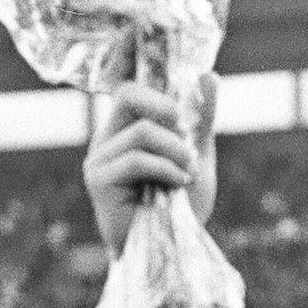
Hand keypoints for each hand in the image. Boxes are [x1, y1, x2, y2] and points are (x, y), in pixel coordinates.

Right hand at [83, 74, 218, 253]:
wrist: (172, 252)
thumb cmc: (180, 208)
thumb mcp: (197, 156)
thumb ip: (200, 119)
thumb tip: (209, 75)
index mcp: (126, 130)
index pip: (128, 86)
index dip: (141, 68)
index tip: (156, 55)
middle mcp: (107, 140)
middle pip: (129, 95)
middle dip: (166, 109)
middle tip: (187, 136)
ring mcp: (98, 160)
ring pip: (142, 130)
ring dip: (176, 150)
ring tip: (188, 172)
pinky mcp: (98, 181)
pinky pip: (136, 157)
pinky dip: (166, 168)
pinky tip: (178, 184)